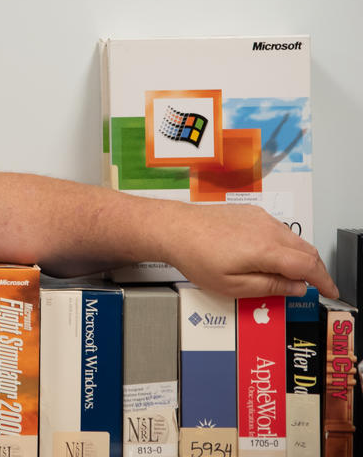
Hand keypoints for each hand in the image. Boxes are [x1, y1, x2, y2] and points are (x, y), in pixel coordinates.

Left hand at [158, 201, 336, 298]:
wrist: (174, 228)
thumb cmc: (195, 256)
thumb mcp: (232, 286)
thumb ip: (269, 288)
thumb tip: (296, 288)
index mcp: (266, 250)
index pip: (309, 266)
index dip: (325, 281)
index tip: (331, 292)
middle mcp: (267, 229)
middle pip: (307, 251)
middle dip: (316, 270)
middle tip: (316, 286)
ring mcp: (259, 218)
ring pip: (294, 239)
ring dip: (300, 257)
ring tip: (293, 275)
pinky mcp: (250, 213)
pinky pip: (278, 230)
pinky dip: (285, 245)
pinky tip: (273, 257)